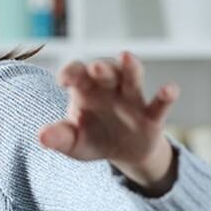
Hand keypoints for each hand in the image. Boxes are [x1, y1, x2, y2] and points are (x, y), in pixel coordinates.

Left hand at [39, 51, 178, 178]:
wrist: (123, 154)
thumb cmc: (93, 139)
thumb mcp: (73, 142)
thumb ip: (59, 137)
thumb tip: (40, 137)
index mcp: (85, 90)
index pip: (76, 72)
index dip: (70, 72)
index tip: (63, 81)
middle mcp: (109, 89)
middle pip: (105, 71)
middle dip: (101, 68)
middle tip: (96, 68)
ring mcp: (132, 100)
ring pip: (132, 78)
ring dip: (130, 68)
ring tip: (127, 57)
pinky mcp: (151, 117)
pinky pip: (159, 104)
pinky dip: (165, 96)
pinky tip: (170, 89)